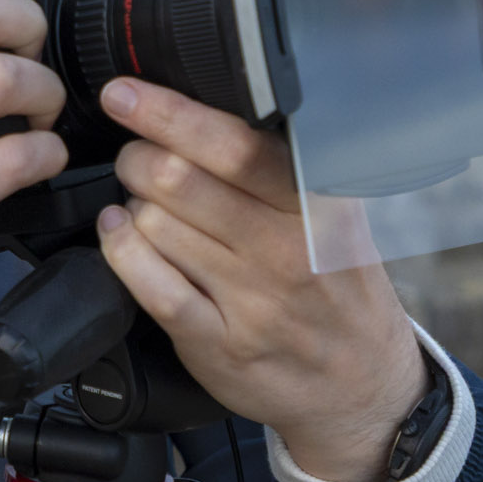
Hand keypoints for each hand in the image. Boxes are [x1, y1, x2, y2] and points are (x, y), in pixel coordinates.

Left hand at [94, 77, 426, 481]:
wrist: (364, 386)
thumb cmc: (338, 288)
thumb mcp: (336, 217)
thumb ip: (282, 168)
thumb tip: (204, 108)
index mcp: (316, 207)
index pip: (234, 145)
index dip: (168, 113)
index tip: (125, 94)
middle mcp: (286, 251)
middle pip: (179, 180)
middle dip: (137, 157)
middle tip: (135, 156)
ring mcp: (252, 302)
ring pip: (156, 226)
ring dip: (132, 204)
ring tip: (144, 204)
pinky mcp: (219, 345)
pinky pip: (150, 286)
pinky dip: (120, 250)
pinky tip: (117, 233)